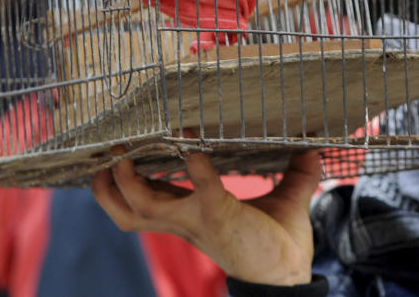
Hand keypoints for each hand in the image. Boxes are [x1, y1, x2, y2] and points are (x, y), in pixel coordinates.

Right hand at [91, 150, 320, 285]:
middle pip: (130, 210)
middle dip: (110, 186)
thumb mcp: (284, 200)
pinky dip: (194, 164)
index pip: (149, 197)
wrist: (290, 277)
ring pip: (143, 207)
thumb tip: (314, 147)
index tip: (121, 151)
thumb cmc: (280, 242)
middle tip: (103, 156)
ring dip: (128, 182)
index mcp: (190, 216)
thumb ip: (295, 174)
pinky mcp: (217, 215)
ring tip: (121, 155)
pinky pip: (198, 186)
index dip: (129, 178)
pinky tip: (193, 142)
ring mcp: (197, 220)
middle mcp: (185, 221)